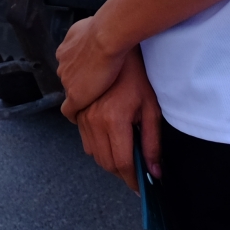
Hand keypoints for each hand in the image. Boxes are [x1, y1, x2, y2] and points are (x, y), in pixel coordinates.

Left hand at [57, 13, 127, 118]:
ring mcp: (67, 80)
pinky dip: (75, 115)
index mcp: (66, 49)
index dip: (82, 70)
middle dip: (81, 83)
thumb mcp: (91, 24)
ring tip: (96, 103)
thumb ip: (87, 31)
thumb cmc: (107, 28)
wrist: (107, 36)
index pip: (71, 64)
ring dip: (82, 96)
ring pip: (72, 92)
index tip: (92, 74)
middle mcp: (63, 63)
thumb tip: (94, 29)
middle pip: (70, 78)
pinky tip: (82, 119)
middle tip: (97, 88)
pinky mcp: (75, 96)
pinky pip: (70, 110)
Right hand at [66, 47, 161, 192]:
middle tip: (135, 172)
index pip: (123, 164)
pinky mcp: (75, 106)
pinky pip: (82, 135)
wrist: (110, 41)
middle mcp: (93, 121)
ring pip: (92, 150)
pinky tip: (108, 136)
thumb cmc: (136, 73)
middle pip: (105, 161)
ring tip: (123, 153)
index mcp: (114, 122)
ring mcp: (81, 113)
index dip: (133, 180)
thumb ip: (152, 142)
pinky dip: (94, 142)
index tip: (141, 188)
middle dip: (121, 171)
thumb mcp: (151, 107)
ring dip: (107, 157)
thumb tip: (155, 172)